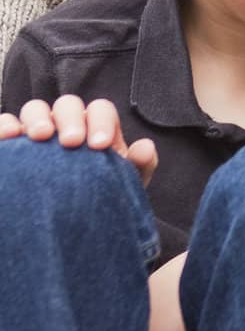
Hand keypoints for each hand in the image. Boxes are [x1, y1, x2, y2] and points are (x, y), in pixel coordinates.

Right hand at [0, 96, 157, 187]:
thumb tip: (145, 146)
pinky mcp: (13, 146)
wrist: (75, 226)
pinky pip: (5, 125)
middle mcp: (67, 124)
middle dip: (70, 119)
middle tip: (71, 142)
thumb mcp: (125, 186)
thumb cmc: (102, 197)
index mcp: (97, 128)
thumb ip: (139, 166)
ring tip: (40, 137)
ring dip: (37, 118)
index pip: (100, 110)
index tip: (99, 146)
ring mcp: (38, 131)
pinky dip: (5, 126)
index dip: (101, 122)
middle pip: (67, 105)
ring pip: (35, 109)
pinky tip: (9, 138)